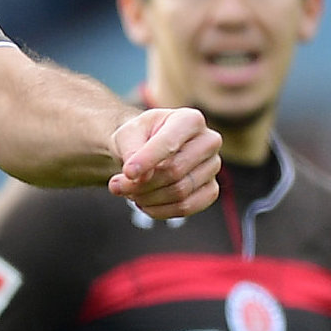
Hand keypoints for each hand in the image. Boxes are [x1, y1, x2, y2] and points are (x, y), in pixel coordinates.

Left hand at [109, 105, 220, 220]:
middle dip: (141, 184)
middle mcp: (209, 141)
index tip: (126, 173)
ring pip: (179, 192)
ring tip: (129, 191)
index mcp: (190, 120)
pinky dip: (159, 210)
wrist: (146, 148)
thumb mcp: (127, 135)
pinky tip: (144, 202)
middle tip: (117, 185)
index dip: (147, 160)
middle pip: (174, 171)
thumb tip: (141, 178)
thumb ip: (132, 152)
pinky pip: (186, 207)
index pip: (170, 144)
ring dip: (146, 198)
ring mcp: (213, 167)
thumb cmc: (138, 137)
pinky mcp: (211, 190)